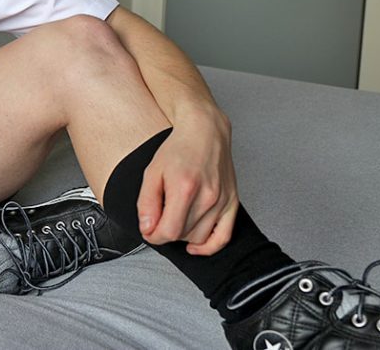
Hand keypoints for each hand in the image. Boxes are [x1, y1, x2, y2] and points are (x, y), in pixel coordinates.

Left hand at [135, 106, 238, 254]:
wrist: (205, 132)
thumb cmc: (178, 148)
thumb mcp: (152, 172)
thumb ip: (146, 203)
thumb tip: (147, 229)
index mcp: (185, 188)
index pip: (168, 231)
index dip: (154, 236)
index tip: (149, 230)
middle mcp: (207, 196)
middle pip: (183, 235)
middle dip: (166, 231)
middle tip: (159, 219)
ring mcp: (222, 201)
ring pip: (200, 237)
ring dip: (184, 235)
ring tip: (176, 219)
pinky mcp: (232, 202)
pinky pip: (224, 237)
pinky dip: (209, 247)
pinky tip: (195, 246)